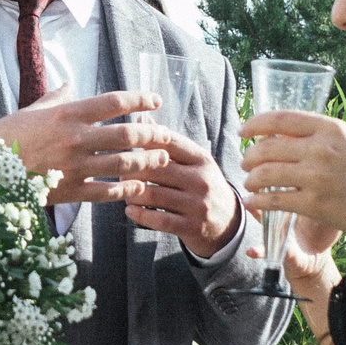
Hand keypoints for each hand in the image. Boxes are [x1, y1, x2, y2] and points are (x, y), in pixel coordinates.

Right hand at [0, 91, 183, 209]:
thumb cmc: (7, 135)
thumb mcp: (32, 110)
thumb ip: (56, 97)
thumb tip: (70, 84)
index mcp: (67, 113)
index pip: (113, 101)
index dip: (139, 99)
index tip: (156, 100)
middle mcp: (75, 138)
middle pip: (127, 134)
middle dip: (153, 134)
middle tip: (167, 135)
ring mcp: (74, 166)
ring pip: (123, 164)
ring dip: (147, 162)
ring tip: (162, 160)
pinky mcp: (69, 190)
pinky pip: (106, 192)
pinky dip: (126, 190)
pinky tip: (138, 188)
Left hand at [113, 124, 241, 257]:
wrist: (228, 223)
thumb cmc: (202, 185)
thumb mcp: (194, 162)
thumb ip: (169, 143)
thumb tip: (141, 117)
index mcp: (202, 159)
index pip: (170, 142)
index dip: (144, 140)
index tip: (125, 143)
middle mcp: (202, 180)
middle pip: (158, 168)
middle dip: (133, 168)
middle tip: (117, 169)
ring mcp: (198, 205)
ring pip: (154, 194)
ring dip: (131, 192)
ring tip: (122, 190)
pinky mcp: (191, 227)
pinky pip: (159, 219)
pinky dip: (140, 214)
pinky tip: (129, 209)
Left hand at [239, 110, 345, 258]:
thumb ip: (320, 137)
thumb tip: (282, 135)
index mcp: (331, 128)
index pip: (280, 119)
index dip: (255, 123)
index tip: (243, 131)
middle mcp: (322, 149)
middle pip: (267, 147)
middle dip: (249, 156)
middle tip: (245, 163)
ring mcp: (318, 177)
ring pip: (265, 173)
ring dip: (251, 179)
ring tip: (250, 184)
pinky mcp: (315, 204)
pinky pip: (274, 199)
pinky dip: (258, 201)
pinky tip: (255, 202)